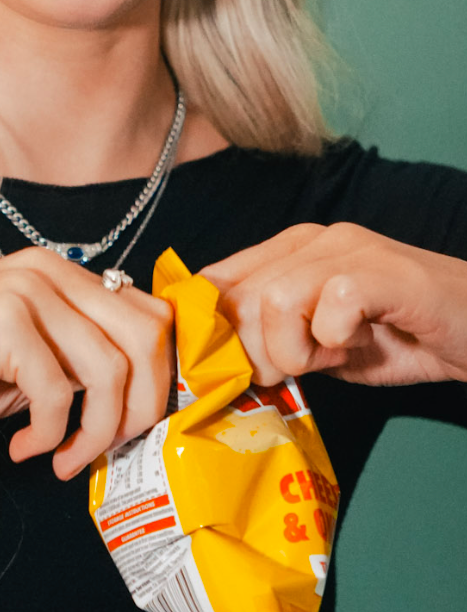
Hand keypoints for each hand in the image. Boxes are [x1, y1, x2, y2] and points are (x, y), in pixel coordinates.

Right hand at [0, 246, 172, 478]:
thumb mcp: (27, 362)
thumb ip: (79, 360)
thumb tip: (144, 396)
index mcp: (61, 273)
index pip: (151, 314)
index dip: (160, 377)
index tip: (136, 426)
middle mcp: (49, 271)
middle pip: (145, 338)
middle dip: (139, 409)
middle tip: (109, 449)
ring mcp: (26, 291)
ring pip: (109, 371)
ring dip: (94, 433)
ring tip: (63, 458)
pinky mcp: (3, 323)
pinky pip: (58, 393)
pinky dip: (50, 434)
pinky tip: (24, 447)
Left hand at [200, 223, 466, 388]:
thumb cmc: (401, 338)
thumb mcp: (319, 344)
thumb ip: (271, 341)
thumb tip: (217, 365)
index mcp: (290, 251)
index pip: (214, 281)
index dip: (209, 333)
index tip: (226, 371)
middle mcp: (314, 240)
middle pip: (239, 298)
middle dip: (257, 354)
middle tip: (297, 368)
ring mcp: (351, 250)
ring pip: (276, 301)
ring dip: (297, 350)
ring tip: (333, 355)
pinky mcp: (384, 271)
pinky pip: (330, 307)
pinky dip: (337, 341)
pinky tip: (362, 342)